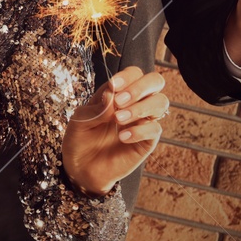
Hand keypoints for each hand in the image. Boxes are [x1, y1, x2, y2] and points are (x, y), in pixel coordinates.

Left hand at [62, 66, 166, 194]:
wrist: (81, 167)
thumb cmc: (80, 139)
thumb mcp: (81, 119)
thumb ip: (96, 106)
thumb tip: (112, 93)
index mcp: (117, 93)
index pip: (135, 73)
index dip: (127, 76)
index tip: (114, 85)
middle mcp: (134, 103)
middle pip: (156, 81)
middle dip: (140, 87)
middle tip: (120, 102)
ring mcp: (143, 121)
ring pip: (161, 102)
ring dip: (140, 107)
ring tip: (118, 120)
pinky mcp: (147, 141)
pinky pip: (155, 129)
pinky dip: (139, 131)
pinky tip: (122, 137)